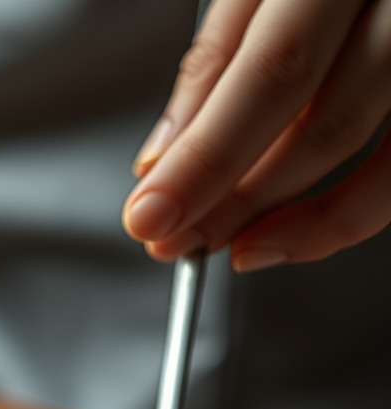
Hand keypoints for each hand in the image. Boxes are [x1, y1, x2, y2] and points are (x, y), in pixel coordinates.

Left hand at [122, 0, 390, 270]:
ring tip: (226, 241)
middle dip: (236, 200)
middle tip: (177, 241)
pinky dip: (345, 212)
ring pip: (364, 148)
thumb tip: (163, 159)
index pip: (273, 72)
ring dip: (285, 217)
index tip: (150, 216)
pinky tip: (287, 232)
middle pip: (325, 123)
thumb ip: (218, 60)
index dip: (205, 159)